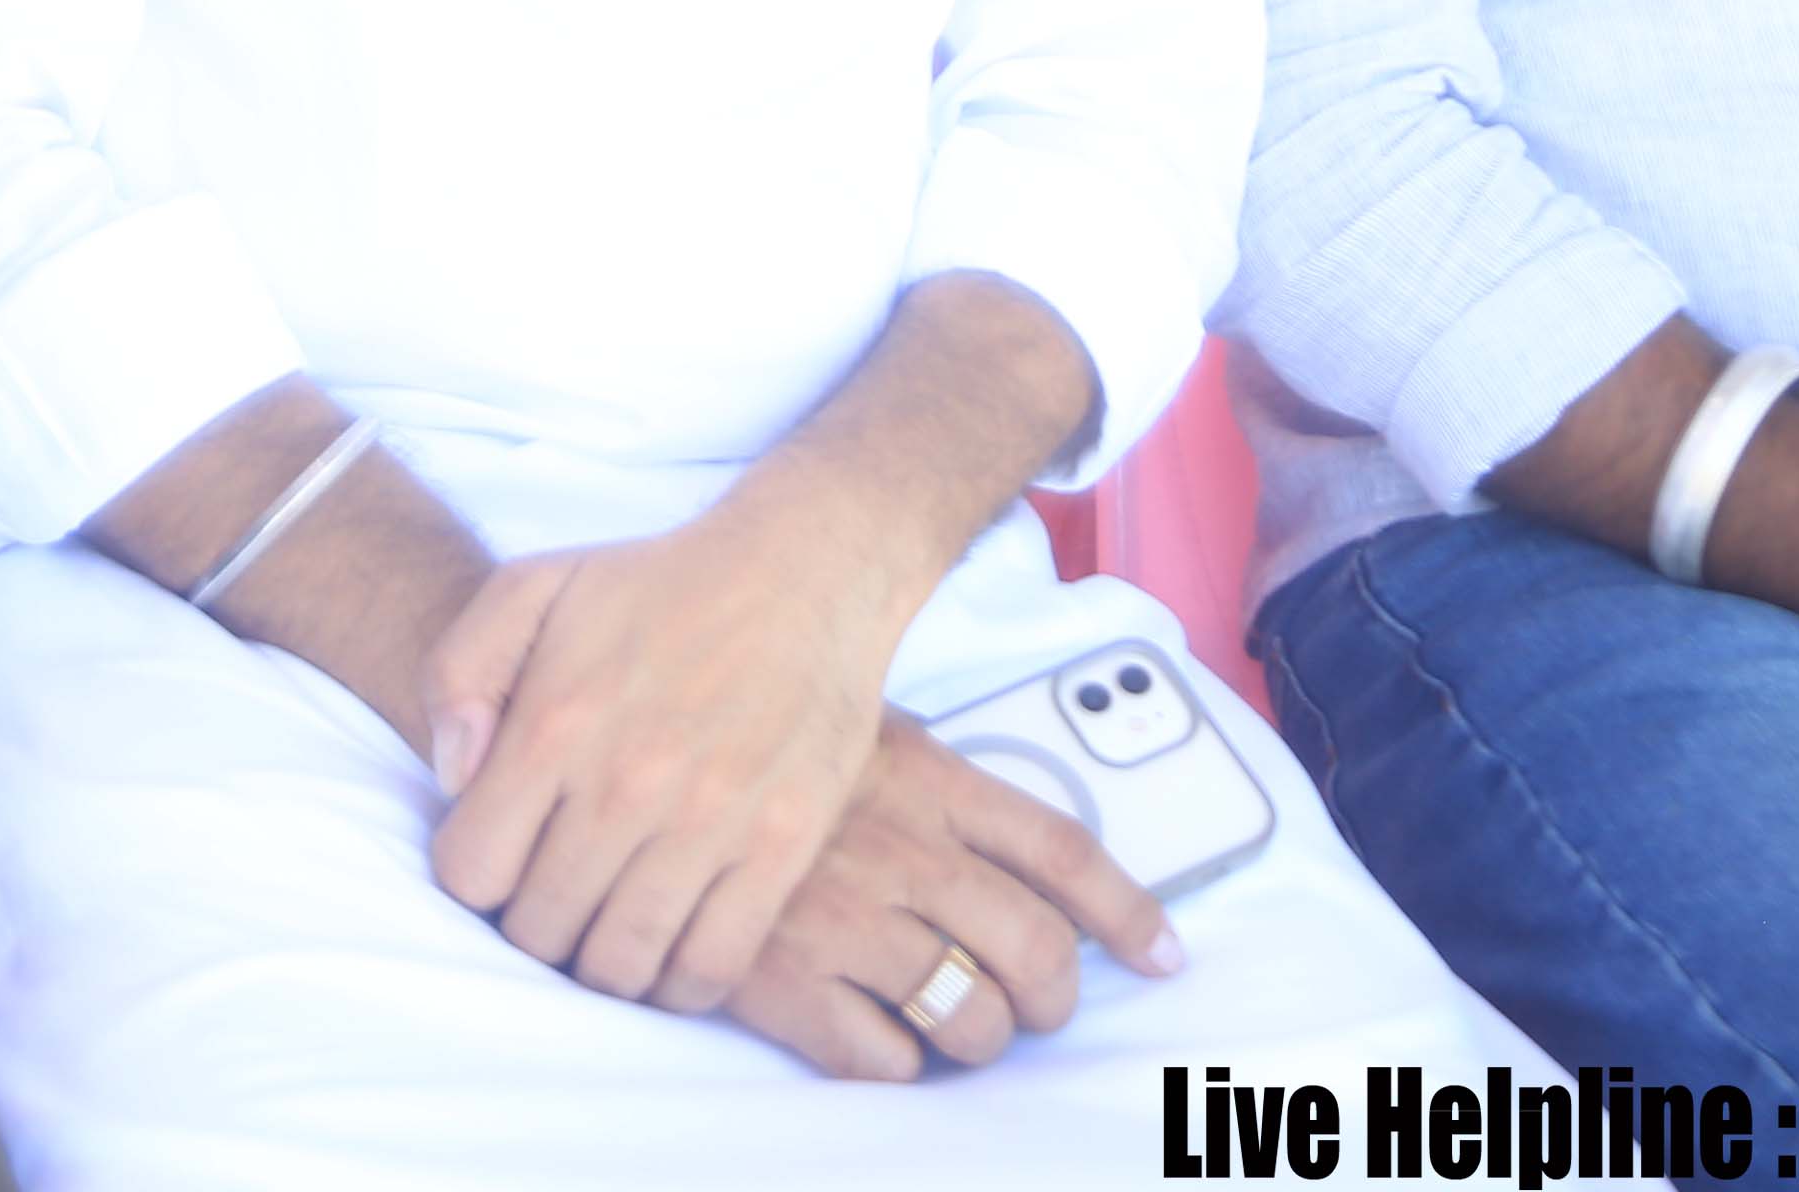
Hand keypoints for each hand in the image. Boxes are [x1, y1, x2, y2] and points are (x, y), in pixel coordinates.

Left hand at [421, 477, 927, 1013]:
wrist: (804, 570)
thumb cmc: (658, 584)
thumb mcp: (533, 585)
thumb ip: (459, 672)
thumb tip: (451, 778)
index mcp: (555, 725)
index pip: (471, 873)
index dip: (472, 878)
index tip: (499, 858)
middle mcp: (627, 785)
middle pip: (540, 931)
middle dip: (531, 926)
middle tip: (552, 897)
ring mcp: (709, 822)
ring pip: (621, 965)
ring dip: (598, 966)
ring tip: (602, 929)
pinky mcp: (781, 847)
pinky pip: (711, 967)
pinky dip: (676, 986)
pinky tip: (665, 954)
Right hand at [716, 719, 1186, 1083]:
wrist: (635, 772)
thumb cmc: (754, 746)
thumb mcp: (860, 732)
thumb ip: (936, 782)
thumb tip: (1014, 848)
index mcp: (929, 781)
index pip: (1063, 852)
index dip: (1129, 914)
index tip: (1163, 955)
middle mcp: (903, 853)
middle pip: (1035, 949)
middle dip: (1053, 999)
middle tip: (1035, 1007)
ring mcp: (847, 920)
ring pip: (971, 1018)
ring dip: (979, 1040)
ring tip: (954, 1029)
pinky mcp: (786, 982)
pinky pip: (882, 1061)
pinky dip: (897, 1066)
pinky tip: (874, 1037)